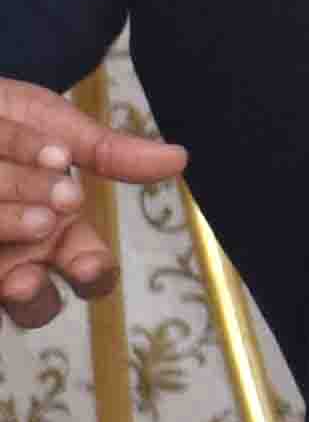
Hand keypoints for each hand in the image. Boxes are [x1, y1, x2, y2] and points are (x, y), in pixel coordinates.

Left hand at [0, 78, 180, 328]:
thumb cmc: (8, 118)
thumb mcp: (56, 126)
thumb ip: (107, 151)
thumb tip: (179, 158)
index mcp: (60, 229)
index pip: (91, 271)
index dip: (92, 275)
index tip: (85, 263)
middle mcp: (22, 253)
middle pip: (39, 303)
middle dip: (36, 299)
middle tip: (25, 278)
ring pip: (5, 295)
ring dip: (10, 291)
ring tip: (7, 273)